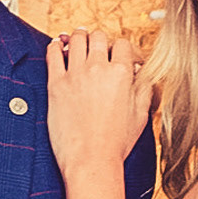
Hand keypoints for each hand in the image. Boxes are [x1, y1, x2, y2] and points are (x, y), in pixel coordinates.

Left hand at [46, 29, 151, 184]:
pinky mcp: (56, 85)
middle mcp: (98, 69)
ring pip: (76, 39)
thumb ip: (143, 88)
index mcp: (121, 74)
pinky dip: (56, 46)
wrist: (91, 161)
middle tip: (99, 51)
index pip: (123, 44)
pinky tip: (59, 47)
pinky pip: (53, 53)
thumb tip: (142, 73)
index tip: (122, 58)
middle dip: (101, 42)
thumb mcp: (141, 114)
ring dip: (80, 38)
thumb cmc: (115, 144)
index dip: (124, 49)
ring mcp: (75, 75)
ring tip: (80, 45)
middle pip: (98, 36)